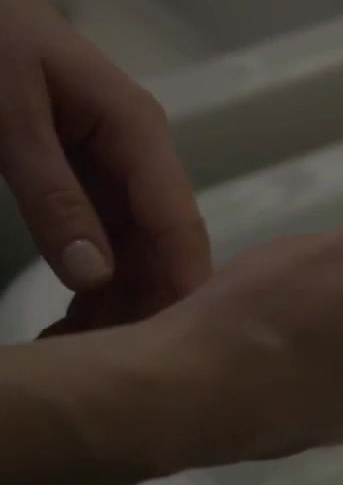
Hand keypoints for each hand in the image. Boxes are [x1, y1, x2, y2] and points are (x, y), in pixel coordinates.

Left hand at [0, 0, 210, 330]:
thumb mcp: (12, 118)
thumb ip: (52, 195)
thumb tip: (94, 277)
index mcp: (139, 133)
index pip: (179, 223)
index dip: (183, 286)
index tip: (176, 350)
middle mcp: (143, 153)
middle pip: (167, 243)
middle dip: (150, 304)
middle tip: (112, 367)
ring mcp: (121, 165)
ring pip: (141, 246)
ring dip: (124, 298)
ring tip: (87, 351)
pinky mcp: (94, 174)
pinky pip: (111, 236)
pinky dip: (100, 279)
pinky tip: (79, 316)